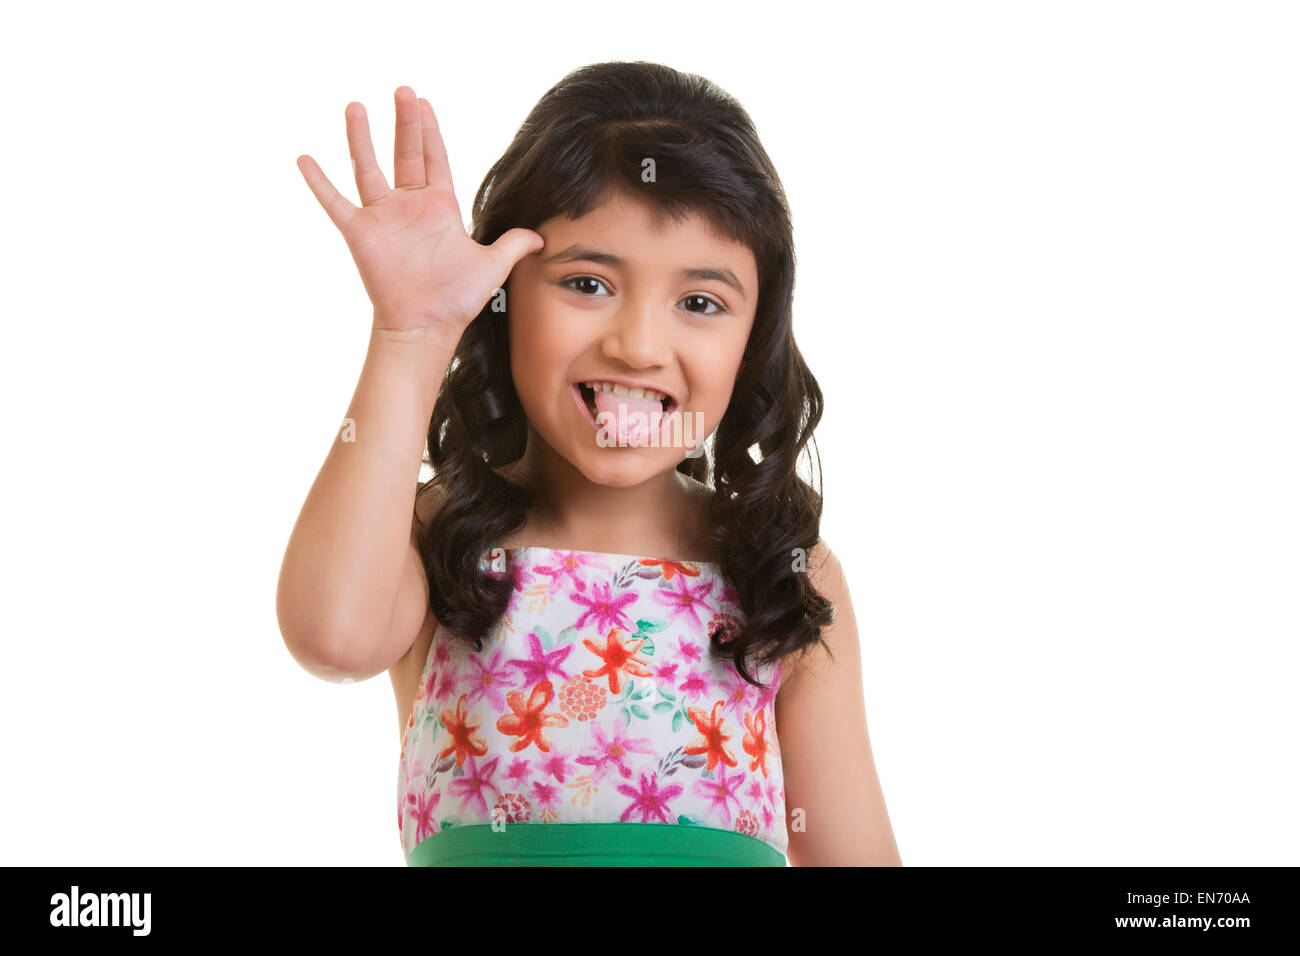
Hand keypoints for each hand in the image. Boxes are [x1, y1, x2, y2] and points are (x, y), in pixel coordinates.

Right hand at [296, 86, 542, 335]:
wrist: (427, 327)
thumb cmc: (457, 299)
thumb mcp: (492, 267)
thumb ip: (513, 245)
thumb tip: (541, 238)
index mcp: (439, 207)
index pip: (435, 158)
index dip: (430, 131)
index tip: (424, 102)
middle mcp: (409, 206)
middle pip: (405, 153)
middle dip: (404, 122)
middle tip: (403, 90)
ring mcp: (382, 217)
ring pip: (368, 167)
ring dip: (361, 138)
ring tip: (355, 107)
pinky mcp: (360, 233)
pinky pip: (335, 202)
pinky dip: (319, 182)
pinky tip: (304, 158)